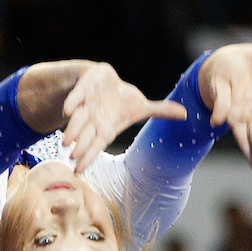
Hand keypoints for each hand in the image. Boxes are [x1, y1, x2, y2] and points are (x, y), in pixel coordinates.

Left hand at [61, 63, 186, 171]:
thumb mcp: (141, 106)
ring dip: (72, 130)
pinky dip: (73, 102)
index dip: (89, 157)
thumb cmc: (121, 101)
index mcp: (106, 128)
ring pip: (77, 120)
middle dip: (79, 147)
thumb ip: (161, 111)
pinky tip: (67, 110)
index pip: (97, 146)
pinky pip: (77, 96)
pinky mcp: (82, 90)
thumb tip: (186, 114)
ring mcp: (85, 106)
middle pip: (85, 137)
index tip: (78, 169)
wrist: (103, 81)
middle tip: (71, 158)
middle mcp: (93, 121)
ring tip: (65, 142)